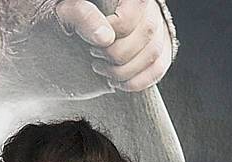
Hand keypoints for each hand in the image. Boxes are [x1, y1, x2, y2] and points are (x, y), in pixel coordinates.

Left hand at [55, 0, 172, 91]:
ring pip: (154, 55)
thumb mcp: (68, 9)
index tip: (93, 39)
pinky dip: (137, 82)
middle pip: (147, 33)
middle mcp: (150, 8)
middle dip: (118, 53)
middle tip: (94, 54)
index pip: (134, 11)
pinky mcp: (162, 51)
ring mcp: (160, 30)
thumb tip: (105, 38)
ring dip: (125, 71)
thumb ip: (81, 15)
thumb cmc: (73, 15)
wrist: (84, 29)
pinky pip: (158, 70)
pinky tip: (117, 82)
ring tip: (102, 69)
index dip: (115, 30)